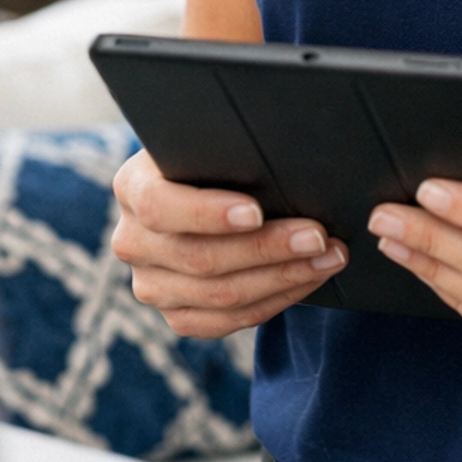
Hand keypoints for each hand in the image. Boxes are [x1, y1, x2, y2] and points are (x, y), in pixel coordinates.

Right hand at [112, 149, 346, 336]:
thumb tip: (281, 146)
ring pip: (219, 295)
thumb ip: (228, 144)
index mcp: (132, 188)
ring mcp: (151, 285)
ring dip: (284, 278)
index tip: (256, 211)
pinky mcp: (177, 316)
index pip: (159, 206)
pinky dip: (276, 301)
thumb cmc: (216, 156)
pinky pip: (228, 321)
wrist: (204, 191)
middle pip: (200, 257)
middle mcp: (132, 242)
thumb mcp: (210, 141)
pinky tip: (308, 279)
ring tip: (329, 257)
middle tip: (318, 236)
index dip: (207, 212)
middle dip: (268, 248)